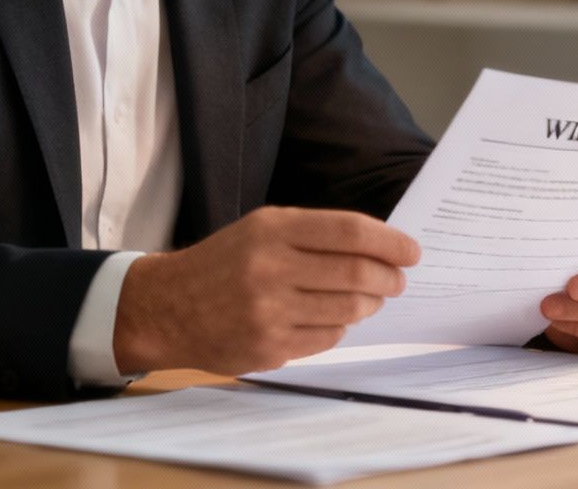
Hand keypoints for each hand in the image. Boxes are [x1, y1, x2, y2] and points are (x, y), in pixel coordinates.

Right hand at [112, 206, 419, 375]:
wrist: (166, 307)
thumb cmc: (223, 263)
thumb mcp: (261, 229)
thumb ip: (315, 234)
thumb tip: (379, 248)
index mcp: (272, 229)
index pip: (350, 231)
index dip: (390, 242)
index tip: (411, 251)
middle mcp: (270, 268)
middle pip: (356, 273)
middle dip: (388, 278)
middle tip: (397, 281)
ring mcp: (269, 311)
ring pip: (347, 310)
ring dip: (369, 305)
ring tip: (369, 299)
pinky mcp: (268, 347)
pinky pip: (327, 339)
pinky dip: (339, 329)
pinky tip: (332, 319)